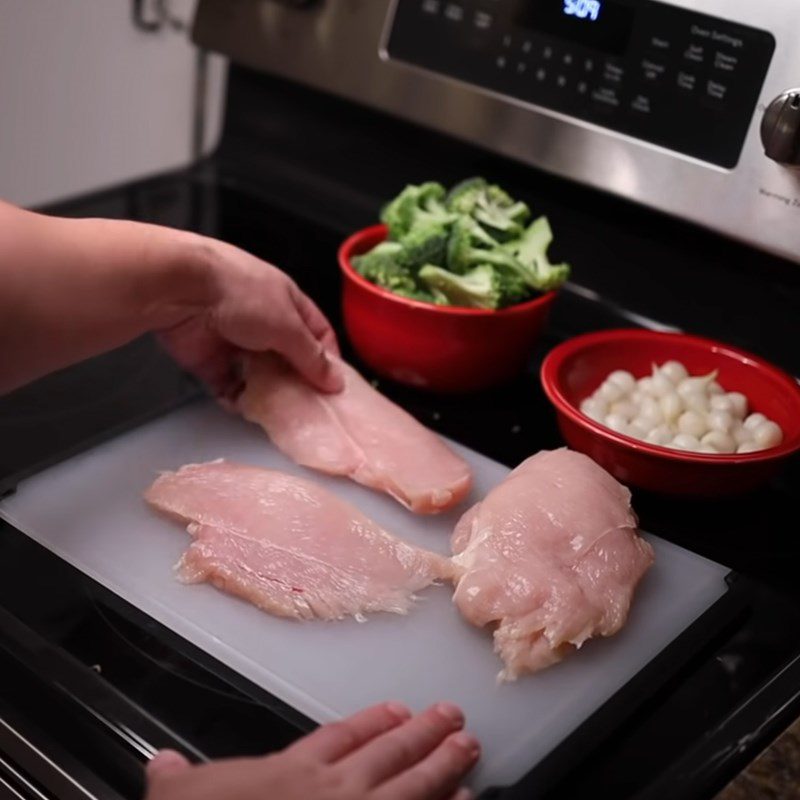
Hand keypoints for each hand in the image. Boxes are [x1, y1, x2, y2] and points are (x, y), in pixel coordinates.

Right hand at [144, 702, 478, 799]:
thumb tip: (159, 762)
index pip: (337, 738)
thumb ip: (175, 780)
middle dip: (422, 733)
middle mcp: (332, 792)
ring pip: (409, 786)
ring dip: (442, 765)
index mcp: (291, 774)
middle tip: (453, 715)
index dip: (368, 723)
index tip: (393, 709)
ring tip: (468, 747)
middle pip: (386, 754)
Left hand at [158, 238, 342, 399]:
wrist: (182, 289)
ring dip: (269, 392)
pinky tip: (247, 408)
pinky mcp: (210, 360)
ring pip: (260, 375)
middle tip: (311, 406)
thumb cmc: (238, 292)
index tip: (334, 386)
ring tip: (282, 411)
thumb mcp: (287, 326)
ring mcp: (235, 341)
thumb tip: (334, 381)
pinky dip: (237, 399)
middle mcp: (263, 321)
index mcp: (287, 303)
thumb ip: (311, 357)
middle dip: (299, 381)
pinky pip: (229, 386)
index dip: (328, 359)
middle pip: (289, 358)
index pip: (317, 334)